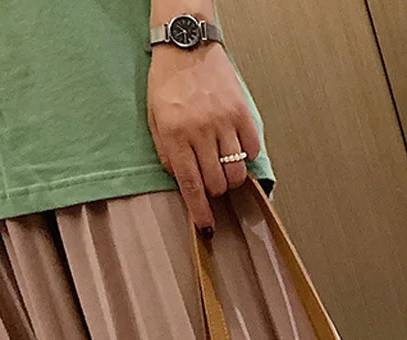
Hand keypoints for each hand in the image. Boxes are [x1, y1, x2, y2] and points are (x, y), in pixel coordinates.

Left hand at [147, 41, 260, 234]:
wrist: (187, 46)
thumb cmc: (168, 82)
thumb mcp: (155, 119)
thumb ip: (166, 153)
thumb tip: (182, 181)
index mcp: (175, 134)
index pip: (190, 184)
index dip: (200, 211)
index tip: (207, 227)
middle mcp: (200, 131)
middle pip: (217, 183)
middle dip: (215, 191)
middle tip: (211, 182)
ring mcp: (224, 122)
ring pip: (237, 172)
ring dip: (231, 179)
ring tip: (224, 169)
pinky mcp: (241, 113)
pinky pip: (252, 150)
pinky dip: (246, 157)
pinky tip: (236, 150)